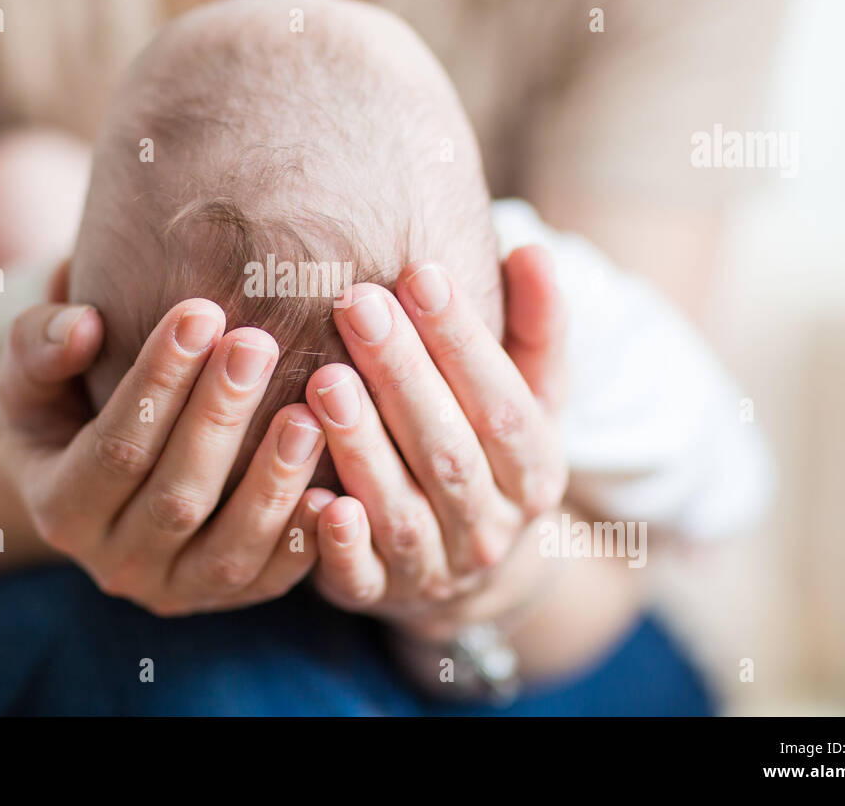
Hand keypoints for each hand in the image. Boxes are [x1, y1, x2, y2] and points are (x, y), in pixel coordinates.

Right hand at [0, 264, 330, 615]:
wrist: (95, 476)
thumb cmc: (66, 404)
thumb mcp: (30, 376)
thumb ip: (38, 346)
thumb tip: (84, 325)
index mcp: (60, 510)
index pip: (114, 448)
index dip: (157, 383)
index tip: (201, 311)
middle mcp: (115, 565)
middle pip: (175, 498)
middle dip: (219, 419)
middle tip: (258, 344)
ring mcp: (176, 590)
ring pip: (229, 550)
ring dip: (271, 483)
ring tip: (307, 413)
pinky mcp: (228, 598)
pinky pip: (271, 579)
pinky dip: (304, 542)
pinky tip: (336, 490)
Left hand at [304, 247, 568, 641]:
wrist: (468, 570)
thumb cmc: (487, 452)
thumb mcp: (527, 397)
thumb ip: (532, 328)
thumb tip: (532, 249)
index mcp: (534, 469)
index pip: (504, 402)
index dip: (463, 340)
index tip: (420, 273)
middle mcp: (491, 525)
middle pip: (450, 451)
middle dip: (403, 376)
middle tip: (356, 306)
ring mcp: (433, 567)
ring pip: (401, 510)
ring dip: (362, 447)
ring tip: (323, 381)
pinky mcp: (375, 595)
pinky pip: (357, 575)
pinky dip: (335, 543)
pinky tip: (310, 494)